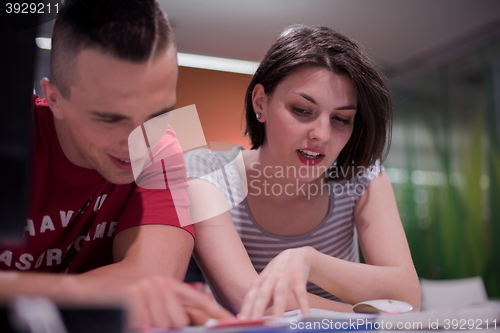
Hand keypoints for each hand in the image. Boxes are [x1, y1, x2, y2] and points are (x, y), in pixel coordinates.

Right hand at [76, 275, 232, 328]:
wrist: (84, 290)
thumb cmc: (116, 295)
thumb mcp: (150, 299)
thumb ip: (173, 309)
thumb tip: (197, 320)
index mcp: (166, 283)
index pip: (197, 299)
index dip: (214, 311)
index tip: (229, 320)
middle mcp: (158, 284)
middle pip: (179, 320)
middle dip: (175, 329)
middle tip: (163, 325)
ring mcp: (145, 292)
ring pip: (166, 324)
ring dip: (155, 328)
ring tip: (139, 321)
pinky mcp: (132, 300)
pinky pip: (148, 324)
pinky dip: (144, 325)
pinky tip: (135, 321)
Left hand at [238, 247, 312, 318]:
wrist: (296, 255)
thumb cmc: (278, 274)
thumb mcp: (266, 283)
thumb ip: (257, 299)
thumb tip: (242, 317)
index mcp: (261, 281)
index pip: (251, 295)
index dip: (246, 308)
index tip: (241, 321)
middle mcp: (271, 278)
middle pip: (263, 294)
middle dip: (258, 308)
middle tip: (254, 321)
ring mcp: (285, 277)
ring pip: (280, 292)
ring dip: (278, 306)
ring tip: (277, 321)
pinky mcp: (299, 278)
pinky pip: (301, 293)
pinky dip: (303, 304)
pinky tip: (305, 316)